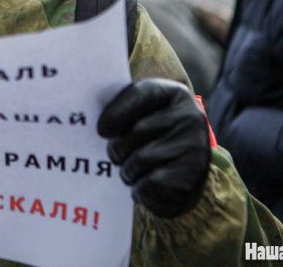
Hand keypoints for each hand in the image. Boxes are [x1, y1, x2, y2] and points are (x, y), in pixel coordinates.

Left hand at [97, 78, 209, 217]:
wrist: (186, 176)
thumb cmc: (155, 139)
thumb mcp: (146, 115)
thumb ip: (125, 108)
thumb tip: (89, 115)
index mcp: (175, 94)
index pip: (140, 94)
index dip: (116, 111)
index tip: (101, 131)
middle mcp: (190, 117)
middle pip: (138, 130)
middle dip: (118, 147)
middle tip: (114, 155)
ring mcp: (193, 147)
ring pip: (142, 158)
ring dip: (127, 169)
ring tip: (128, 170)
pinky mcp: (191, 176)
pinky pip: (150, 182)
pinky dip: (139, 187)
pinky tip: (141, 185)